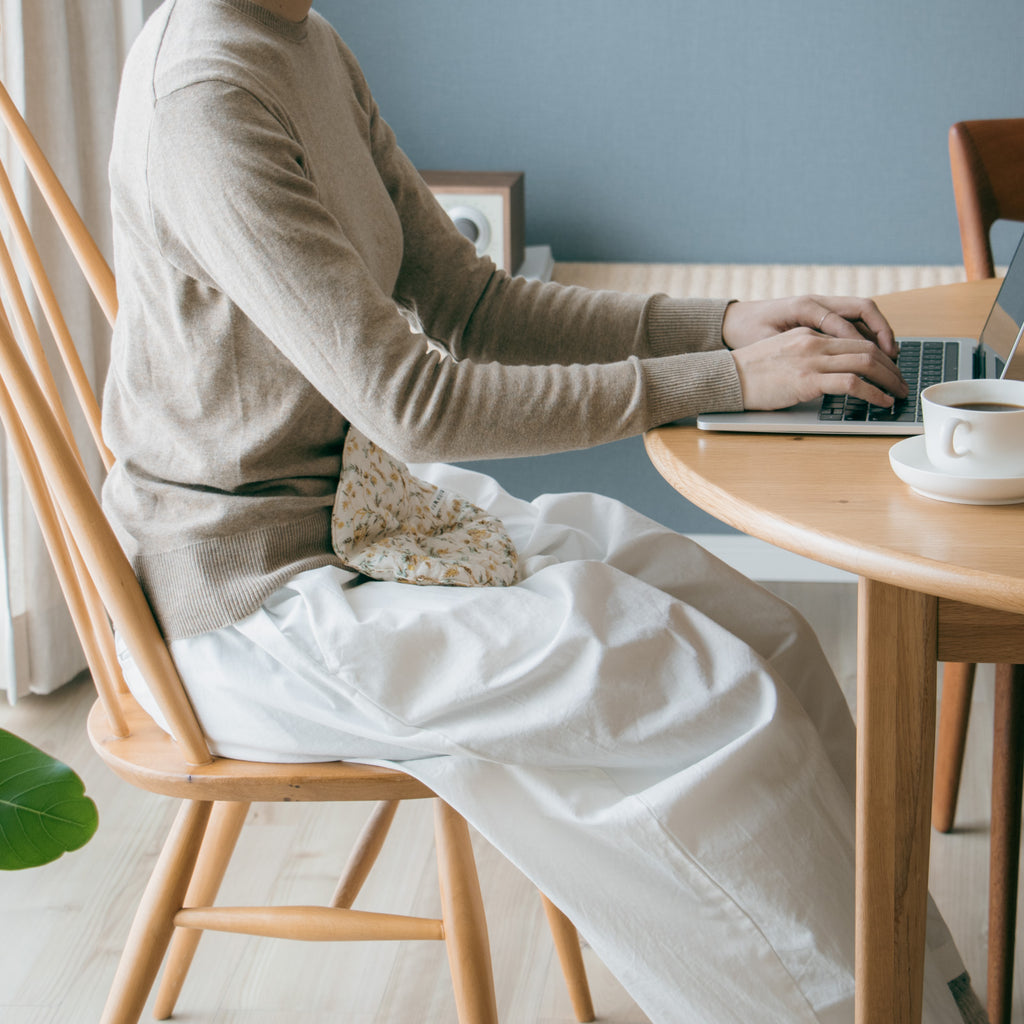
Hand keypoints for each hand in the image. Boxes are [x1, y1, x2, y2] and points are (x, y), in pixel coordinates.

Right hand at [721, 295, 905, 409]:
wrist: (726, 378)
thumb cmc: (748, 374)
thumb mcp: (780, 355)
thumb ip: (804, 358)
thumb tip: (826, 375)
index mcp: (808, 333)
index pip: (855, 338)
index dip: (879, 354)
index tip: (889, 369)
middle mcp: (814, 341)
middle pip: (867, 348)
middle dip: (891, 367)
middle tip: (901, 382)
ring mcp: (812, 359)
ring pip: (866, 362)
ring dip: (889, 380)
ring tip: (898, 393)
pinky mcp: (808, 380)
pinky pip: (852, 383)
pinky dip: (873, 393)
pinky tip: (881, 402)